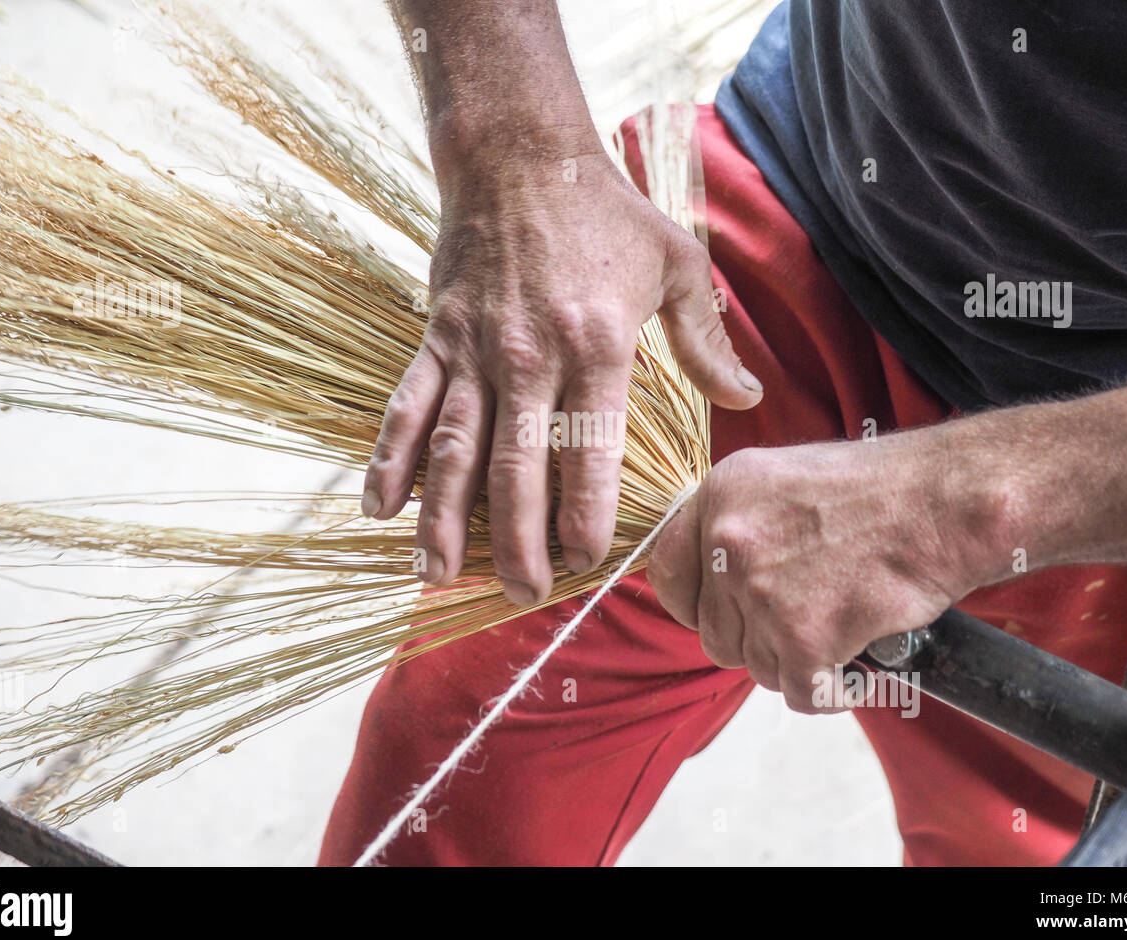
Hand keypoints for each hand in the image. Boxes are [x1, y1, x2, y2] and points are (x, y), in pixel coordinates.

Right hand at [363, 138, 762, 605]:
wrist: (521, 157)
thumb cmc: (606, 214)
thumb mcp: (676, 265)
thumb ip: (707, 339)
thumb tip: (748, 396)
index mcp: (597, 349)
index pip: (589, 454)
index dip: (584, 518)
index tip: (585, 565)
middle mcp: (531, 359)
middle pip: (517, 470)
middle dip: (519, 543)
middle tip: (523, 594)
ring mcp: (475, 353)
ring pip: (454, 452)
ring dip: (444, 520)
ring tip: (438, 576)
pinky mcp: (436, 339)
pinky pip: (406, 408)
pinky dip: (390, 458)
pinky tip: (378, 509)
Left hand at [647, 432, 1007, 710]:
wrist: (949, 500)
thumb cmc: (883, 490)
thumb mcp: (783, 481)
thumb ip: (740, 529)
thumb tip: (715, 584)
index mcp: (719, 495)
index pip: (667, 575)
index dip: (695, 605)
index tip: (725, 615)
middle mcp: (728, 541)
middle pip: (715, 634)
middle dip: (758, 640)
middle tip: (807, 625)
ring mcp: (762, 590)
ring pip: (757, 666)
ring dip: (798, 663)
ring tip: (842, 635)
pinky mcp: (803, 636)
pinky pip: (799, 692)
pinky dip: (831, 691)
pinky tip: (859, 668)